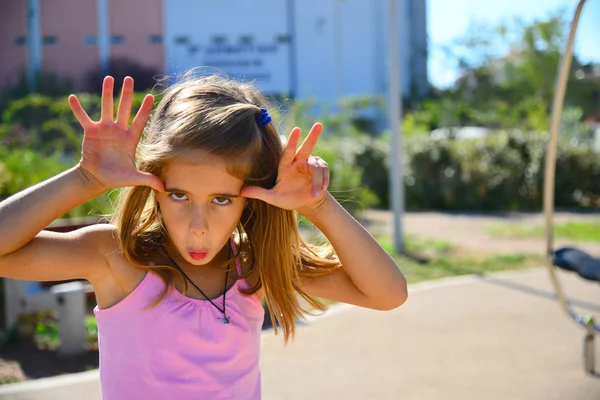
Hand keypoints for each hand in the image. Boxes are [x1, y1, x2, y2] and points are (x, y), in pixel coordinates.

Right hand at [69, 76, 163, 191]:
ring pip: (106, 107)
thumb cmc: (117, 177)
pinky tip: (72, 98)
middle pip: (124, 108)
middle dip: (127, 94)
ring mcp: (104, 129)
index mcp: (131, 139)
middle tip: (129, 78)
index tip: (151, 96)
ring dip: (107, 93)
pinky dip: (78, 109)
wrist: (97, 178)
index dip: (144, 109)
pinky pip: (83, 118)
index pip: (140, 121)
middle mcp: (118, 130)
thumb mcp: (134, 178)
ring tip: (108, 78)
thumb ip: (148, 180)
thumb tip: (165, 188)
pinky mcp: (90, 132)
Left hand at [241, 123, 329, 212]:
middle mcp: (299, 162)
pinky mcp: (321, 171)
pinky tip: (321, 190)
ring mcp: (311, 166)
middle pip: (306, 147)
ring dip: (317, 180)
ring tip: (316, 193)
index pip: (288, 151)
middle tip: (318, 124)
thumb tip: (241, 192)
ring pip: (317, 167)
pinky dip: (323, 181)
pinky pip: (324, 173)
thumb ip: (259, 193)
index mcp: (286, 165)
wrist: (305, 203)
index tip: (297, 129)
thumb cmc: (288, 198)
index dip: (292, 141)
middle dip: (313, 136)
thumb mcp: (272, 198)